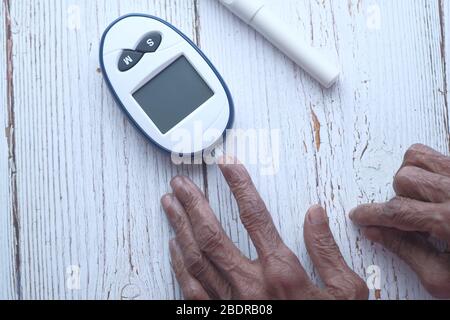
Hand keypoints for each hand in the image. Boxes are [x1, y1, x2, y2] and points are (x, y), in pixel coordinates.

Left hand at [162, 158, 367, 299]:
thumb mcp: (347, 292)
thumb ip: (326, 250)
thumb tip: (314, 213)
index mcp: (281, 273)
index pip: (255, 217)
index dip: (239, 186)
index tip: (227, 166)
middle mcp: (250, 286)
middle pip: (212, 235)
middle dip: (193, 204)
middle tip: (181, 183)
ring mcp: (231, 303)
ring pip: (195, 258)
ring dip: (180, 227)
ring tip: (169, 204)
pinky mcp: (221, 317)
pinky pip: (191, 290)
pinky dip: (179, 265)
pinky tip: (173, 247)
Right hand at [350, 144, 449, 298]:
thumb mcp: (445, 278)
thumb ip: (406, 251)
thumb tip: (376, 232)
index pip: (396, 210)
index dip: (371, 214)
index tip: (361, 215)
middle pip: (404, 178)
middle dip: (400, 199)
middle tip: (413, 217)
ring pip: (419, 156)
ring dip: (412, 176)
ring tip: (423, 196)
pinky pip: (442, 151)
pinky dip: (432, 164)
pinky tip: (439, 186)